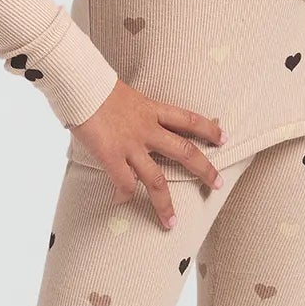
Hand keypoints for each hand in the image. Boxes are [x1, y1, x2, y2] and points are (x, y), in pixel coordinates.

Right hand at [68, 79, 224, 228]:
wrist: (80, 82)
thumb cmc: (95, 84)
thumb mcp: (123, 93)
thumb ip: (131, 109)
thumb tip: (127, 116)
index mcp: (151, 109)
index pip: (188, 119)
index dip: (208, 129)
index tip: (223, 137)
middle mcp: (147, 129)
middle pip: (184, 152)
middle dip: (204, 169)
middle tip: (219, 184)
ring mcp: (131, 144)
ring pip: (157, 180)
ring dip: (165, 204)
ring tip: (172, 222)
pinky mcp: (112, 155)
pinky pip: (123, 183)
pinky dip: (123, 196)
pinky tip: (120, 203)